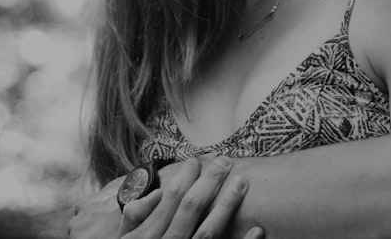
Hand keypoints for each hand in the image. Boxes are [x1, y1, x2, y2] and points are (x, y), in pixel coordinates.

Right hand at [68, 157, 262, 238]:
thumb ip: (134, 219)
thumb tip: (156, 192)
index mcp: (147, 237)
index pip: (170, 199)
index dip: (185, 176)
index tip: (197, 160)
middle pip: (192, 208)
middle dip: (210, 181)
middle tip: (226, 161)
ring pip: (209, 232)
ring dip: (227, 205)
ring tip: (241, 183)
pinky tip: (257, 230)